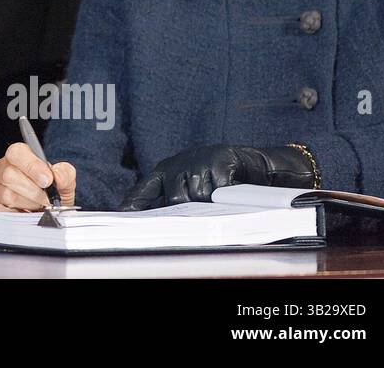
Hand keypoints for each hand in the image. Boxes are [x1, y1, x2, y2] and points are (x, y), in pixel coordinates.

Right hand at [0, 142, 75, 216]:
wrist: (48, 214)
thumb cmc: (52, 193)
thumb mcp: (64, 181)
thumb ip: (65, 174)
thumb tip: (57, 176)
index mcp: (16, 156)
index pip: (16, 153)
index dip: (32, 166)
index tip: (47, 180)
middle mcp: (0, 169)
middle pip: (9, 175)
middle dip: (33, 191)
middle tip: (48, 200)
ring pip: (7, 195)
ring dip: (29, 204)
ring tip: (40, 207)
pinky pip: (4, 212)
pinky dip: (21, 216)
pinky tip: (30, 214)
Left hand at [120, 144, 316, 209]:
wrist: (261, 165)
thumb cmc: (224, 178)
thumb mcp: (195, 184)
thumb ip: (178, 198)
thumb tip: (160, 224)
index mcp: (168, 169)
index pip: (145, 188)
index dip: (135, 204)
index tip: (123, 217)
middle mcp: (180, 163)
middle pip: (173, 198)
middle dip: (183, 214)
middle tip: (195, 221)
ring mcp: (200, 160)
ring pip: (195, 195)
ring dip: (206, 207)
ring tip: (217, 206)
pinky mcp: (221, 161)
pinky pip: (218, 189)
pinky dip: (224, 197)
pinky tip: (229, 195)